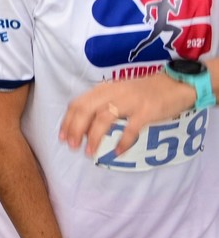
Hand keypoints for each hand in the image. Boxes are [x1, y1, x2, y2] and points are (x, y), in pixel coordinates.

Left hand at [59, 69, 199, 157]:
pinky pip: (130, 128)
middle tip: (73, 147)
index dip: (68, 121)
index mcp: (103, 89)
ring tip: (89, 153)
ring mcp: (130, 101)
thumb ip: (101, 104)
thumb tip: (82, 125)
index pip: (78, 103)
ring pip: (103, 119)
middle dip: (75, 130)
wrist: (175, 84)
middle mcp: (113, 93)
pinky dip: (122, 142)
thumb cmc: (143, 92)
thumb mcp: (117, 93)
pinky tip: (118, 152)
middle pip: (86, 110)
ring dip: (93, 137)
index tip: (63, 137)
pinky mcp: (146, 111)